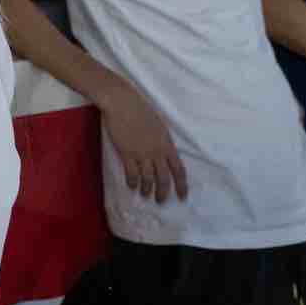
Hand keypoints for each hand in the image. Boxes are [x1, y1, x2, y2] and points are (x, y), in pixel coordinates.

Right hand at [101, 85, 188, 203]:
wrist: (123, 103)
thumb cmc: (141, 110)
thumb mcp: (159, 126)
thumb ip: (162, 142)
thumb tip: (163, 154)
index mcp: (167, 144)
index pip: (179, 170)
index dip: (182, 185)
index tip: (182, 196)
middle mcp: (157, 152)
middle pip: (164, 178)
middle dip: (163, 192)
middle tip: (161, 201)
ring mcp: (142, 153)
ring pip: (148, 179)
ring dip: (147, 190)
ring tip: (146, 195)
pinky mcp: (127, 153)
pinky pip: (132, 173)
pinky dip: (133, 182)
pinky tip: (132, 186)